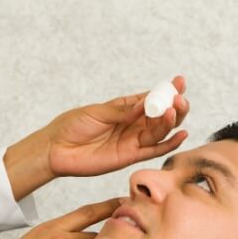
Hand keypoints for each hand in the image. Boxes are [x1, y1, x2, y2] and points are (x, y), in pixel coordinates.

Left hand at [45, 76, 190, 177]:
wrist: (55, 149)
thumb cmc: (73, 125)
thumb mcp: (97, 112)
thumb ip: (122, 111)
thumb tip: (146, 104)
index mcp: (126, 107)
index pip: (152, 97)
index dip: (167, 90)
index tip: (180, 82)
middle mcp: (133, 123)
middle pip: (161, 115)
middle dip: (174, 106)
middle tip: (179, 100)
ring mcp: (133, 140)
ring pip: (160, 131)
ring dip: (171, 121)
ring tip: (175, 111)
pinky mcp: (130, 157)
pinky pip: (154, 150)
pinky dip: (169, 144)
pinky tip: (182, 135)